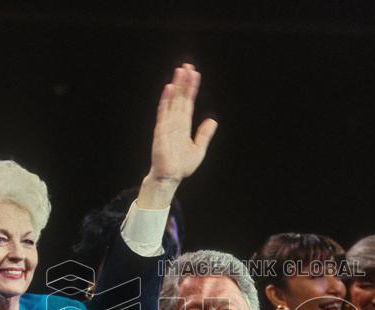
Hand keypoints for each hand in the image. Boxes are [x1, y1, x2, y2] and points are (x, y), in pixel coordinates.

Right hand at [137, 64, 217, 209]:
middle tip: (187, 66)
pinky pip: (163, 112)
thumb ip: (204, 134)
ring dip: (176, 86)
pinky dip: (166, 100)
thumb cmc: (182, 166)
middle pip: (180, 98)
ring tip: (179, 71)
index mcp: (183, 125)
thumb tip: (212, 120)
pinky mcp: (161, 131)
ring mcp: (167, 125)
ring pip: (172, 101)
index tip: (195, 74)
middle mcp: (174, 122)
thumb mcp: (198, 149)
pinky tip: (169, 88)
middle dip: (184, 82)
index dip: (191, 88)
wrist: (170, 178)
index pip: (188, 102)